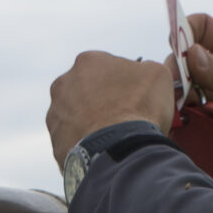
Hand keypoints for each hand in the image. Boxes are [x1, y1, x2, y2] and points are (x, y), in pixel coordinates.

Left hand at [46, 52, 175, 164]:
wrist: (119, 150)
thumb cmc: (139, 108)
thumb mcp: (157, 75)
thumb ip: (145, 68)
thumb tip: (142, 72)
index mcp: (88, 61)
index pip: (107, 68)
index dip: (123, 83)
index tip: (134, 98)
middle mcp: (63, 84)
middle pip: (86, 90)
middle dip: (101, 101)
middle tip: (122, 118)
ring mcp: (55, 114)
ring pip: (75, 117)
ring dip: (90, 123)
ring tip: (112, 138)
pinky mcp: (55, 142)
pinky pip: (72, 142)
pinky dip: (84, 146)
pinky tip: (101, 151)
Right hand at [184, 14, 212, 191]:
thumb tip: (192, 54)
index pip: (203, 27)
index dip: (186, 30)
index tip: (176, 45)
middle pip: (183, 58)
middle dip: (176, 68)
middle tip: (179, 86)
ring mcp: (212, 98)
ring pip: (178, 88)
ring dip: (174, 95)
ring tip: (183, 107)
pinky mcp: (207, 125)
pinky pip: (183, 117)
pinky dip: (177, 118)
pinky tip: (183, 123)